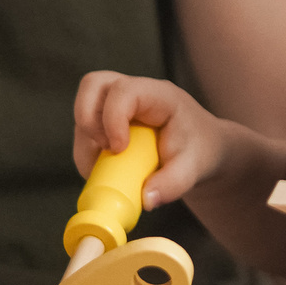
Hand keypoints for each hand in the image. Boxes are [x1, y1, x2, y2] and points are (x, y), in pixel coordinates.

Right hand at [73, 72, 229, 205]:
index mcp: (159, 95)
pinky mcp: (107, 118)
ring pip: (83, 106)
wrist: (201, 148)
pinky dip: (86, 149)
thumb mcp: (193, 169)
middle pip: (93, 84)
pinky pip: (84, 128)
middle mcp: (135, 92)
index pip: (125, 90)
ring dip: (85, 140)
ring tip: (104, 166)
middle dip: (88, 120)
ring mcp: (118, 102)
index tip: (119, 149)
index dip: (113, 117)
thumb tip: (146, 199)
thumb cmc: (198, 150)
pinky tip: (103, 168)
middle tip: (106, 150)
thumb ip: (173, 184)